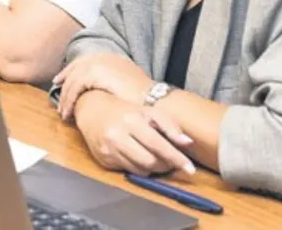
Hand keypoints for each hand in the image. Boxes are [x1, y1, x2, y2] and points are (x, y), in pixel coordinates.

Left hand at [54, 53, 154, 120]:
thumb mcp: (127, 85)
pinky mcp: (94, 74)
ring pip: (72, 80)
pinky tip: (68, 113)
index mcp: (111, 57)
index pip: (85, 62)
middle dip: (64, 83)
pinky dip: (69, 101)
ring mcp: (98, 63)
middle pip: (75, 68)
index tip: (61, 81)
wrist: (154, 99)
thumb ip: (112, 83)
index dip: (71, 71)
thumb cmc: (145, 98)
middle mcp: (103, 57)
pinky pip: (74, 88)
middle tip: (57, 98)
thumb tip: (101, 92)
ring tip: (64, 113)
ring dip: (66, 98)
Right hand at [75, 91, 194, 175]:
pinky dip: (138, 168)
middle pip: (150, 161)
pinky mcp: (103, 160)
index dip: (176, 158)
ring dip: (153, 168)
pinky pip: (128, 171)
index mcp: (132, 120)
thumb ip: (169, 126)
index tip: (190, 169)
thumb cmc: (124, 110)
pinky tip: (138, 157)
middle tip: (171, 162)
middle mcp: (118, 135)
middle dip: (165, 165)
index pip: (158, 144)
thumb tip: (188, 143)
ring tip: (155, 158)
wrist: (91, 110)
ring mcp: (109, 149)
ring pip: (140, 170)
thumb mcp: (148, 111)